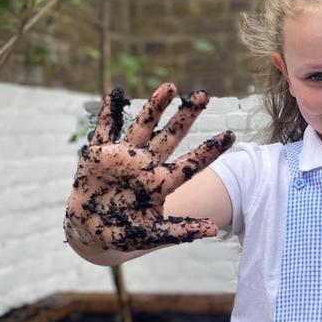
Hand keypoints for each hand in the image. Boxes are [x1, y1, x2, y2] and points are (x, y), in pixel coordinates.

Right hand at [64, 84, 234, 250]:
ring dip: (154, 106)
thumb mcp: (152, 234)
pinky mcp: (99, 154)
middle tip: (203, 95)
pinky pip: (105, 129)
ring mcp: (124, 156)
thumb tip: (214, 230)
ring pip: (142, 126)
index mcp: (161, 182)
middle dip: (185, 116)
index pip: (191, 163)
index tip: (232, 135)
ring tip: (170, 87)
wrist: (90, 231)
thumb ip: (181, 232)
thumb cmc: (124, 233)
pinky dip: (109, 113)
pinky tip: (116, 93)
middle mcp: (146, 164)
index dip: (210, 150)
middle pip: (170, 136)